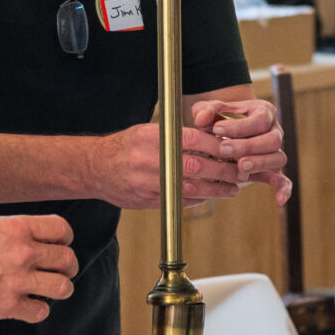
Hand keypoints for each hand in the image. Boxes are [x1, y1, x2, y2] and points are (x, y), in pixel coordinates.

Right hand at [0, 214, 78, 323]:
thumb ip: (14, 232)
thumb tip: (32, 238)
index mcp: (18, 227)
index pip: (62, 230)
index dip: (65, 239)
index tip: (59, 246)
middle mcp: (22, 252)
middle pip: (67, 259)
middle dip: (67, 266)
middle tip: (58, 271)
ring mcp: (16, 280)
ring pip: (63, 287)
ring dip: (59, 288)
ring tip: (48, 290)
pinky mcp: (7, 306)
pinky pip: (40, 311)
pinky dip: (38, 310)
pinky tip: (28, 305)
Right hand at [91, 122, 243, 209]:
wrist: (95, 168)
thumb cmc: (126, 146)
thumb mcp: (148, 132)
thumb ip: (176, 136)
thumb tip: (212, 139)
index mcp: (151, 138)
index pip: (192, 140)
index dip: (216, 146)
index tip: (233, 149)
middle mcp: (148, 160)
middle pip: (194, 167)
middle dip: (222, 171)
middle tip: (240, 173)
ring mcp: (146, 182)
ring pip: (188, 189)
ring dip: (214, 191)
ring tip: (231, 189)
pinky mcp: (145, 200)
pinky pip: (177, 202)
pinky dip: (196, 200)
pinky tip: (209, 196)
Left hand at [190, 99, 292, 204]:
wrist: (226, 131)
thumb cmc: (220, 118)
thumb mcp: (211, 110)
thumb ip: (205, 110)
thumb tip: (201, 118)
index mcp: (264, 112)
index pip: (260, 120)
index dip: (239, 126)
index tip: (217, 129)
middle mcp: (275, 132)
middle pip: (273, 140)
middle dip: (248, 146)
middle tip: (223, 150)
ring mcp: (275, 152)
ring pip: (277, 158)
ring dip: (259, 164)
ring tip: (239, 167)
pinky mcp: (271, 170)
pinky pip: (283, 180)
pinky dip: (283, 189)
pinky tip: (279, 200)